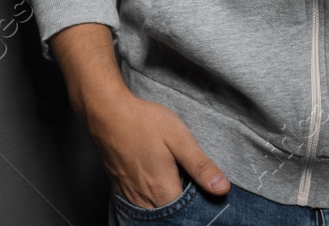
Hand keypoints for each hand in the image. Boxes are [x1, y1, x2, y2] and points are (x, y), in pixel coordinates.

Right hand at [87, 90, 229, 207]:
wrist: (107, 113)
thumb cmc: (143, 122)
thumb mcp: (179, 138)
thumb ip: (200, 166)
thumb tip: (222, 188)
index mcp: (162, 189)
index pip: (187, 214)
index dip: (200, 207)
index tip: (207, 194)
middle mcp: (144, 198)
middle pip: (169, 216)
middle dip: (183, 210)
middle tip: (191, 187)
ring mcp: (129, 195)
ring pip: (153, 213)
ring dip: (166, 206)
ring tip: (177, 187)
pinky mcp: (120, 188)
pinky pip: (139, 206)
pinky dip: (151, 203)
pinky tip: (158, 189)